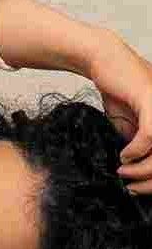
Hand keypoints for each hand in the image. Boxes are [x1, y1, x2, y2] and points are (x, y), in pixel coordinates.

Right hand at [88, 36, 151, 195]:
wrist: (102, 61)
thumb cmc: (117, 89)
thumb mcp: (130, 125)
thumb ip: (140, 144)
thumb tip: (141, 171)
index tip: (138, 188)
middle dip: (151, 179)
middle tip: (132, 186)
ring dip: (143, 168)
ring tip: (124, 171)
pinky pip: (150, 135)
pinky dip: (136, 150)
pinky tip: (124, 155)